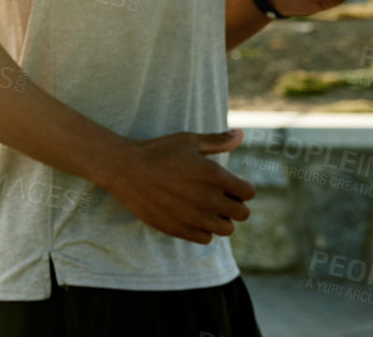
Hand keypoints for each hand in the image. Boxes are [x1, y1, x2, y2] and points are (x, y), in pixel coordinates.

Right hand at [101, 130, 254, 242]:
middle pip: (241, 214)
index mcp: (214, 175)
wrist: (124, 169)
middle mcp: (209, 198)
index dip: (242, 188)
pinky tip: (191, 217)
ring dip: (220, 220)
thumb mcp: (187, 141)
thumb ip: (217, 141)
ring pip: (226, 229)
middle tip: (218, 197)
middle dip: (234, 206)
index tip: (230, 185)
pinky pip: (206, 238)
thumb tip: (241, 134)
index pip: (248, 193)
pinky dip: (202, 230)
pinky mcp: (179, 229)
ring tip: (205, 208)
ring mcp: (194, 216)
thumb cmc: (156, 151)